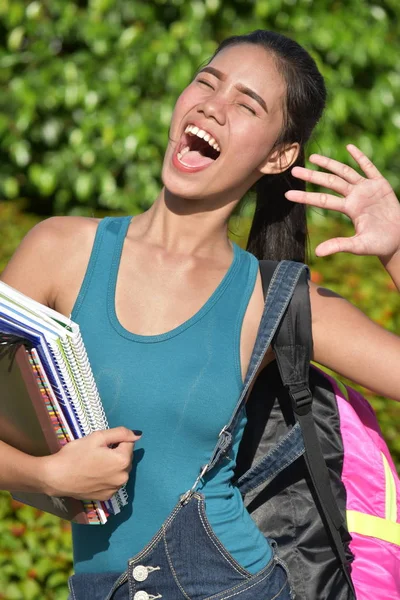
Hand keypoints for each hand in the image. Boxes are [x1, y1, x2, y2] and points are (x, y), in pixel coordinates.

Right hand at [41, 427, 141, 500]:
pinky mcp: (107, 496)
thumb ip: (120, 433)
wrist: (56, 477)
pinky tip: (93, 474)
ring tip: (94, 464)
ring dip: (113, 465)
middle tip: (97, 452)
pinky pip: (113, 482)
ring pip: (120, 470)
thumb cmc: (76, 454)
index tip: (101, 444)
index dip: (115, 440)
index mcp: (123, 460)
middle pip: (126, 457)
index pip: (129, 443)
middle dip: (116, 452)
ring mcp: (115, 489)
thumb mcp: (97, 437)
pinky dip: (107, 477)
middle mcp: (123, 477)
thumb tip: (138, 434)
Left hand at [285, 144, 399, 259]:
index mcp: (349, 209)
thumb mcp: (358, 246)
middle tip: (294, 170)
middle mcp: (355, 196)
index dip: (306, 196)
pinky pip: (369, 168)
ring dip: (330, 163)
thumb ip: (339, 246)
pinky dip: (360, 157)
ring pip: (345, 172)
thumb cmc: (378, 244)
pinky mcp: (381, 184)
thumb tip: (318, 253)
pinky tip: (349, 147)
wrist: (398, 240)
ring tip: (314, 157)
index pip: (323, 200)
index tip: (288, 195)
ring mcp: (367, 189)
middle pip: (330, 182)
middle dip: (313, 175)